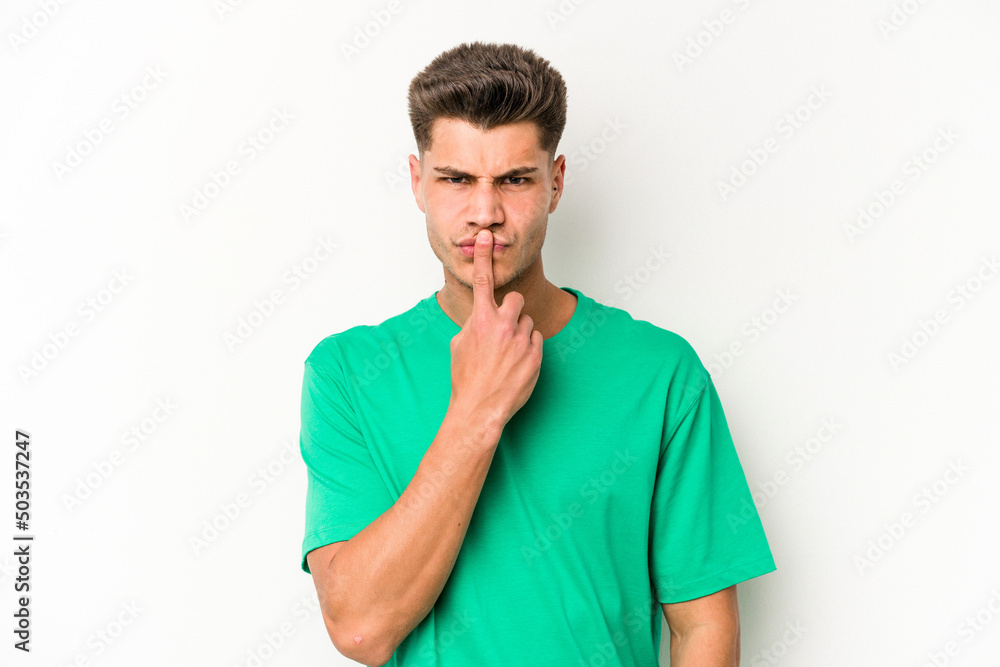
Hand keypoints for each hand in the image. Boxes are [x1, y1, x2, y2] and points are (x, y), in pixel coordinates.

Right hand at [448, 229, 543, 431]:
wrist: (480, 408)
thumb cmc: (466, 379)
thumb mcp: (459, 346)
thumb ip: (473, 324)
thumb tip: (481, 318)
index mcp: (480, 320)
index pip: (481, 280)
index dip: (483, 257)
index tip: (486, 236)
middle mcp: (503, 325)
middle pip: (516, 300)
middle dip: (511, 310)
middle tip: (503, 329)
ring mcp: (521, 340)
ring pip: (526, 322)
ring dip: (519, 333)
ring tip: (507, 356)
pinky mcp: (535, 354)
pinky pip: (536, 340)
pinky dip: (528, 349)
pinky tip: (516, 365)